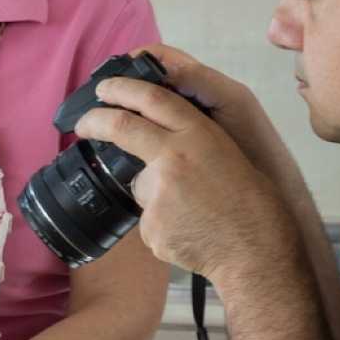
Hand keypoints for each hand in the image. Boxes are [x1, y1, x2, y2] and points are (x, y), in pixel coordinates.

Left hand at [75, 49, 292, 282]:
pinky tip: (189, 233)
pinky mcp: (152, 223)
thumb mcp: (225, 155)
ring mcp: (160, 190)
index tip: (104, 88)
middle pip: (122, 126)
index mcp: (199, 134)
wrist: (257, 251)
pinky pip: (149, 220)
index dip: (122, 88)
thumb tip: (159, 147)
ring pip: (141, 186)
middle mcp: (175, 156)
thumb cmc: (251, 205)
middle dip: (95, 120)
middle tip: (83, 124)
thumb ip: (189, 144)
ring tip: (193, 215)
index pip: (152, 98)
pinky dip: (164, 227)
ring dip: (158, 198)